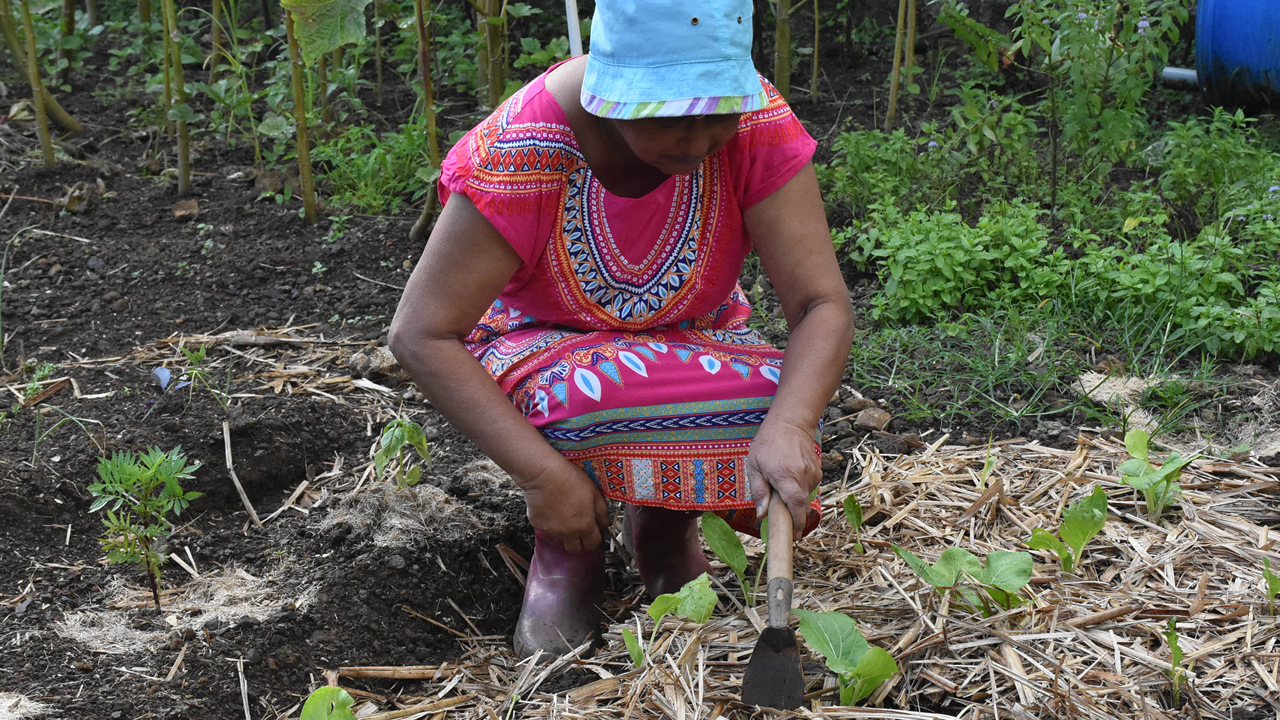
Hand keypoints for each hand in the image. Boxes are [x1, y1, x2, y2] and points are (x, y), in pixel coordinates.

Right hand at [522, 460, 610, 552]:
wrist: (544, 474)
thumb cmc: (569, 479)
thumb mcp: (594, 492)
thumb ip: (602, 512)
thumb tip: (605, 523)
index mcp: (584, 525)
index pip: (593, 545)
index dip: (595, 539)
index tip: (594, 533)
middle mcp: (567, 533)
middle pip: (576, 550)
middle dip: (580, 542)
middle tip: (581, 530)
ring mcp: (551, 530)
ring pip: (561, 540)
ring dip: (565, 533)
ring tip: (565, 515)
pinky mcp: (538, 525)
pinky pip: (547, 530)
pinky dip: (551, 524)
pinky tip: (553, 509)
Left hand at [746, 417, 820, 539]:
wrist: (791, 423)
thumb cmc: (768, 443)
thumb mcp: (754, 466)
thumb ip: (758, 491)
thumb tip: (762, 515)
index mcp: (784, 475)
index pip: (796, 504)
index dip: (797, 522)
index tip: (795, 535)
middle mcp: (802, 475)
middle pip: (802, 504)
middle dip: (795, 517)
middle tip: (786, 523)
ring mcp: (813, 472)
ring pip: (805, 496)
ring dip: (794, 498)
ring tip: (782, 486)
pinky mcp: (818, 470)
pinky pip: (808, 487)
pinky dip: (799, 488)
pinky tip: (790, 477)